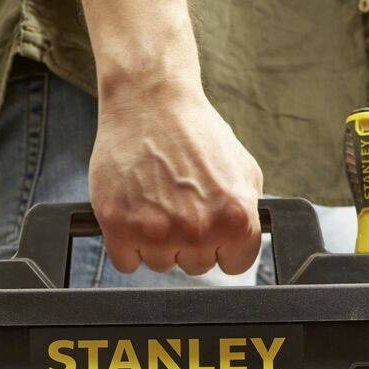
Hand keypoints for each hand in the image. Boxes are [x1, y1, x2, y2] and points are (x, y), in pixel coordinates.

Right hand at [89, 69, 263, 275]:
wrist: (150, 102)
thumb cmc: (195, 131)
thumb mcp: (244, 169)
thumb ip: (250, 212)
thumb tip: (244, 241)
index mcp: (235, 218)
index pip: (235, 265)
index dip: (223, 245)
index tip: (212, 227)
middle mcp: (197, 230)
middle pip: (196, 266)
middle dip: (190, 241)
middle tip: (180, 203)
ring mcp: (156, 232)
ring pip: (160, 264)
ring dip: (158, 241)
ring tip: (156, 201)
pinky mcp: (119, 227)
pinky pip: (127, 263)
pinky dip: (127, 244)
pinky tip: (134, 212)